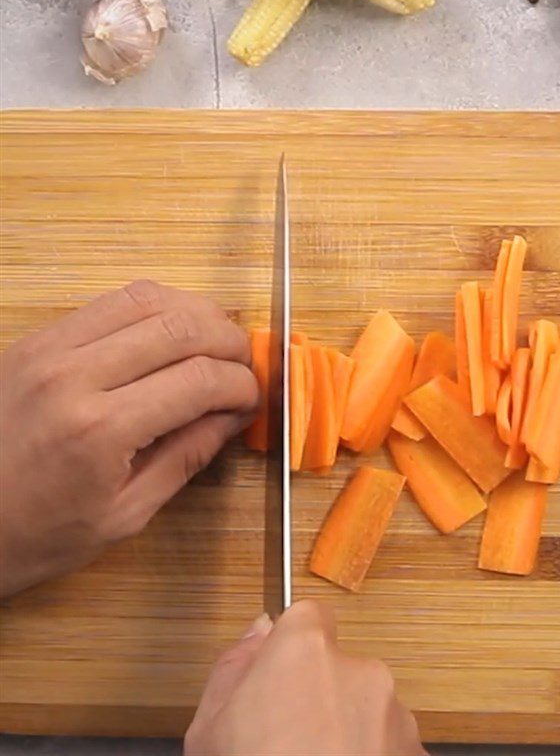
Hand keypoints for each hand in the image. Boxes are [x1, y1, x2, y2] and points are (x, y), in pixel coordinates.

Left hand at [0, 280, 258, 596]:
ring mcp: (50, 348)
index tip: (252, 400)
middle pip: (182, 327)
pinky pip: (112, 300)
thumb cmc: (34, 533)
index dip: (242, 385)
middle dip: (231, 343)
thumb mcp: (124, 514)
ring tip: (218, 343)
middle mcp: (74, 375)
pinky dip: (156, 306)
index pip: (201, 380)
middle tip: (245, 367)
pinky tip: (172, 331)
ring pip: (150, 298)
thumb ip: (187, 457)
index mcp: (100, 430)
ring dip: (198, 314)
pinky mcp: (37, 338)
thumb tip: (234, 416)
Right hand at [185, 600, 426, 755]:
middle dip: (320, 698)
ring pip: (367, 710)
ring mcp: (396, 715)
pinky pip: (390, 746)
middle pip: (339, 669)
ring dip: (349, 734)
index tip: (278, 680)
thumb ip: (235, 666)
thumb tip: (262, 629)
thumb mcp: (209, 728)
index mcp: (307, 652)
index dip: (292, 648)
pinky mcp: (418, 752)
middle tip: (289, 747)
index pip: (308, 617)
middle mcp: (361, 671)